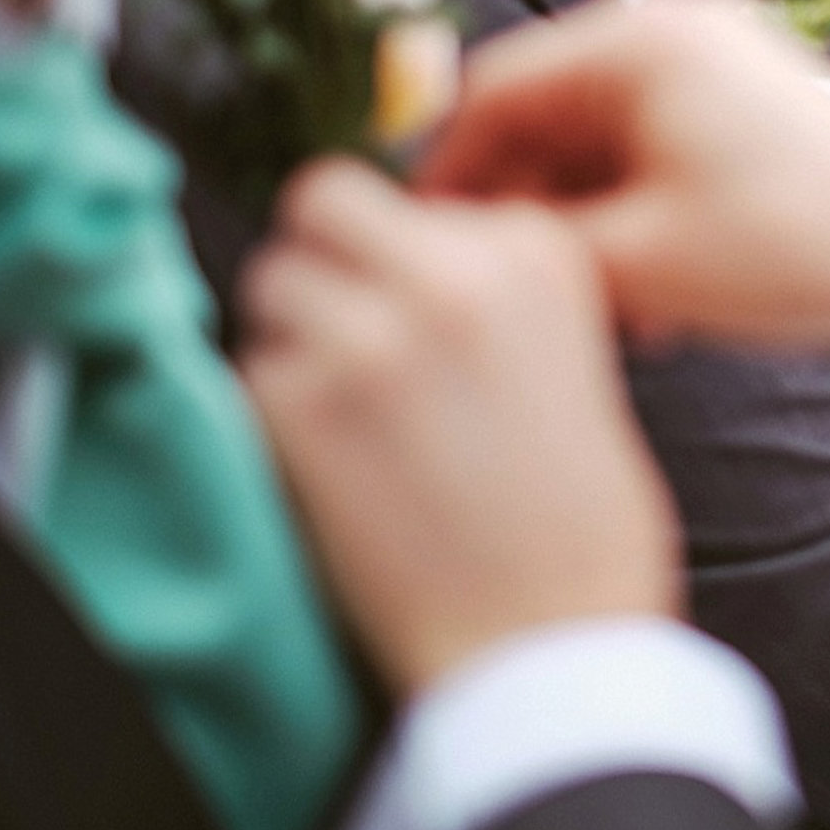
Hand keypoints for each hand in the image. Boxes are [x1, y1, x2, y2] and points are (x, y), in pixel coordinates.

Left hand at [238, 159, 679, 694]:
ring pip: (272, 280)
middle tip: (344, 321)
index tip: (420, 306)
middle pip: (325, 200)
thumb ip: (495, 287)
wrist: (553, 636)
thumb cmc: (577, 517)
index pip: (420, 192)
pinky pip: (252, 370)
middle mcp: (455, 272)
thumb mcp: (574, 352)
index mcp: (536, 251)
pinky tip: (334, 461)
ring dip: (293, 333)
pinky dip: (277, 410)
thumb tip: (401, 250)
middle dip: (326, 255)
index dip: (406, 251)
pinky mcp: (303, 407)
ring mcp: (371, 333)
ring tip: (342, 404)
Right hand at [418, 0, 829, 400]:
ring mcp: (717, 56)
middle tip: (511, 295)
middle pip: (544, 111)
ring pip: (599, 139)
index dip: (443, 178)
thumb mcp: (638, 263)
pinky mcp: (748, 98)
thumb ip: (524, 246)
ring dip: (583, 224)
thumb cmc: (796, 252)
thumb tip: (440, 246)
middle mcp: (675, 21)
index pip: (489, 90)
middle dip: (525, 208)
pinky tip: (652, 303)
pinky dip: (636, 215)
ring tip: (598, 313)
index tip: (417, 252)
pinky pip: (655, 147)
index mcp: (637, 36)